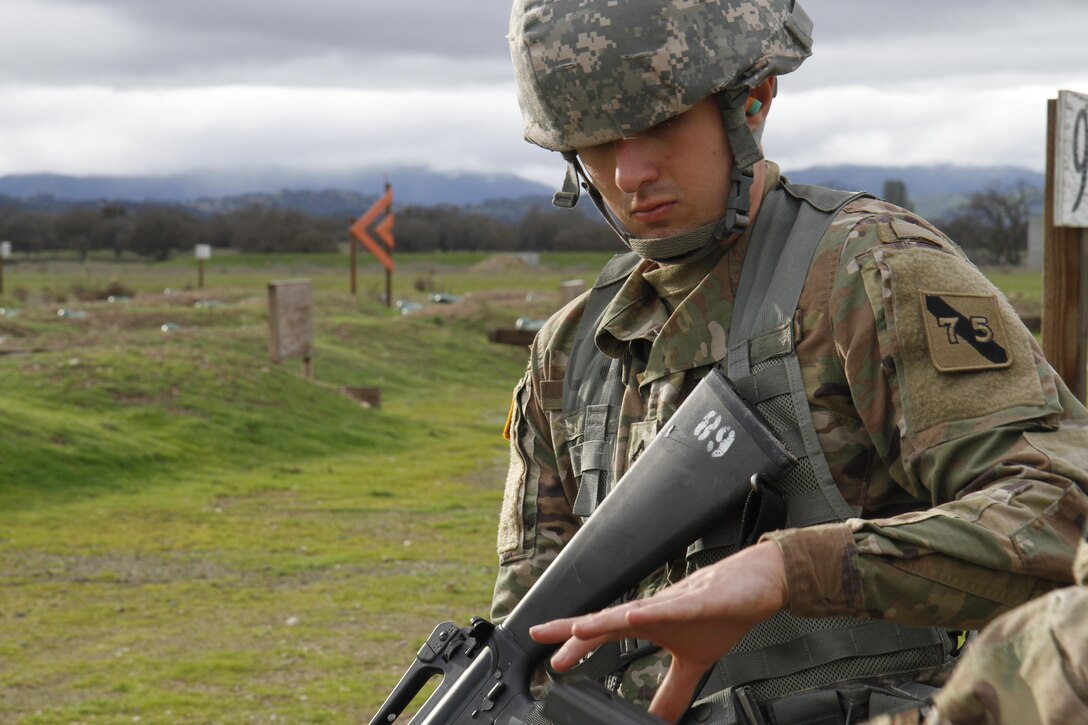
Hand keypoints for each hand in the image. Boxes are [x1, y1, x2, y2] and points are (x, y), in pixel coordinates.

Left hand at [529, 541, 787, 722]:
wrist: (758, 583)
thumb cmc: (722, 614)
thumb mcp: (694, 663)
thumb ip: (673, 690)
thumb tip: (659, 720)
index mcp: (649, 622)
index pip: (605, 633)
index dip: (577, 645)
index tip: (551, 662)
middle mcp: (654, 609)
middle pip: (607, 620)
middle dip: (574, 630)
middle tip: (542, 638)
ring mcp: (675, 603)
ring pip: (634, 611)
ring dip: (605, 620)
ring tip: (578, 629)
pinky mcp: (701, 601)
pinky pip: (675, 608)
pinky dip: (653, 611)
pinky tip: (635, 615)